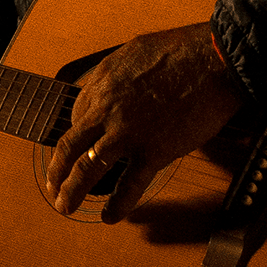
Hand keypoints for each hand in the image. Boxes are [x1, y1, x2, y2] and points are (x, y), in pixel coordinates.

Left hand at [44, 23, 245, 223]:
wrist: (214, 60)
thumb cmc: (183, 49)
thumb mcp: (134, 51)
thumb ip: (116, 72)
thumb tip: (110, 83)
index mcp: (102, 83)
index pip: (77, 114)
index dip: (76, 134)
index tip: (79, 145)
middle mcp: (107, 110)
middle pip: (69, 146)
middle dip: (56, 170)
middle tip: (52, 185)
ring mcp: (127, 133)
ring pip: (87, 168)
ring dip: (72, 191)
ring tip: (65, 206)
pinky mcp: (154, 151)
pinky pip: (130, 186)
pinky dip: (118, 206)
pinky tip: (110, 217)